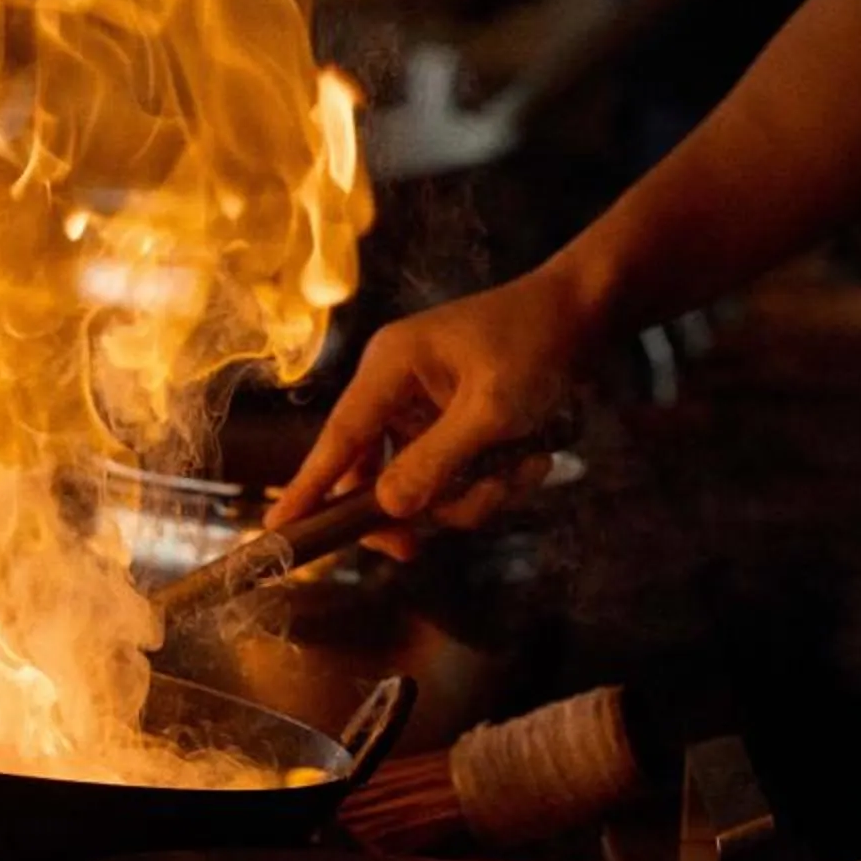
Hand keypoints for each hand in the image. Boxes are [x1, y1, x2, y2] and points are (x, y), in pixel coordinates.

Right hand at [272, 265, 594, 538]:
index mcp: (390, 367)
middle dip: (420, 506)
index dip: (308, 487)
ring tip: (524, 468)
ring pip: (425, 486)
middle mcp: (397, 388)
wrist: (583, 314)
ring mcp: (425, 409)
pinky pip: (456, 476)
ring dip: (474, 494)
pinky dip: (492, 481)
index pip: (339, 438)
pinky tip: (533, 458)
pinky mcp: (454, 425)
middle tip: (420, 546)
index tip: (276, 532)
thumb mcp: (492, 409)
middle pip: (378, 474)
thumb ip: (438, 461)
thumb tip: (387, 508)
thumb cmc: (533, 345)